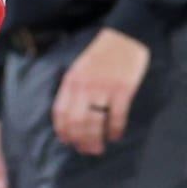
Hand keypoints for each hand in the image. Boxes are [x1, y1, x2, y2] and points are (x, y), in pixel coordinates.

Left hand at [51, 28, 150, 156]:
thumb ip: (73, 87)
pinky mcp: (122, 90)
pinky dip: (115, 130)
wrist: (125, 37)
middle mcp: (84, 87)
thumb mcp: (79, 67)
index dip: (62, 130)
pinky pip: (116, 117)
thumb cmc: (101, 53)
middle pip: (76, 122)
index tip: (67, 141)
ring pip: (95, 122)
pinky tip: (115, 136)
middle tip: (85, 150)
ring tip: (98, 148)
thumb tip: (70, 112)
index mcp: (72, 80)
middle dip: (79, 140)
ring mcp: (104, 89)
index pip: (60, 111)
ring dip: (95, 139)